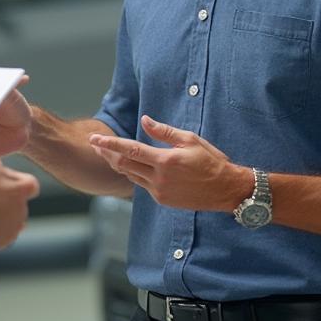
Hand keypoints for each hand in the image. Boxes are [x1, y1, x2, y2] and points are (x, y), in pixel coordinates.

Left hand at [88, 115, 251, 211]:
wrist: (226, 190)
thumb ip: (164, 131)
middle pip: (124, 165)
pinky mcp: (163, 199)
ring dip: (117, 164)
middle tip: (95, 143)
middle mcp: (159, 179)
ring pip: (131, 176)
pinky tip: (129, 166)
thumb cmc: (211, 161)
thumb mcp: (190, 140)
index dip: (110, 144)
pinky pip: (142, 184)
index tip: (94, 139)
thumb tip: (145, 120)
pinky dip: (133, 174)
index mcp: (165, 161)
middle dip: (107, 153)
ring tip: (106, 153)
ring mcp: (160, 192)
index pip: (130, 150)